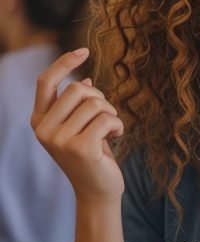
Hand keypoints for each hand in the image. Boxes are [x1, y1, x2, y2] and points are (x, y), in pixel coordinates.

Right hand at [31, 49, 124, 203]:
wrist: (98, 191)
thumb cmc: (92, 154)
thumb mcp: (80, 126)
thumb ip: (77, 105)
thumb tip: (84, 80)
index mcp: (39, 121)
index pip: (45, 82)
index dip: (64, 62)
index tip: (83, 50)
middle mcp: (44, 130)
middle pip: (77, 88)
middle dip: (99, 98)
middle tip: (106, 118)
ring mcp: (60, 140)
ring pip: (95, 103)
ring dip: (111, 114)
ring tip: (110, 131)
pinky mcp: (81, 148)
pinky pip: (107, 119)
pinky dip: (118, 125)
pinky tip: (116, 138)